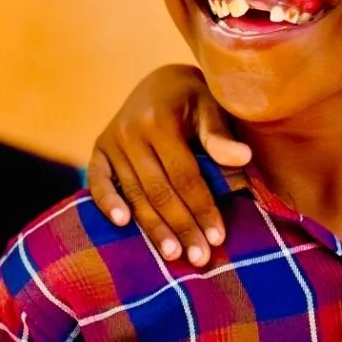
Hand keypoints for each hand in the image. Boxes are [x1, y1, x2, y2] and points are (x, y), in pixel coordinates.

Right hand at [86, 65, 249, 267]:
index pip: (185, 176)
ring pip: (135, 194)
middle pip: (160, 191)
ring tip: (173, 255)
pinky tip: (123, 224)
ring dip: (153, 228)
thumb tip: (243, 158)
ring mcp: (111, 141)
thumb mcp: (211, 106)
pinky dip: (107, 203)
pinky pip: (98, 181)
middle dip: (182, 227)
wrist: (161, 82)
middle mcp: (131, 131)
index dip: (202, 207)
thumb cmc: (195, 99)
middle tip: (199, 258)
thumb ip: (220, 135)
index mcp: (160, 120)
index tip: (218, 237)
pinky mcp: (98, 150)